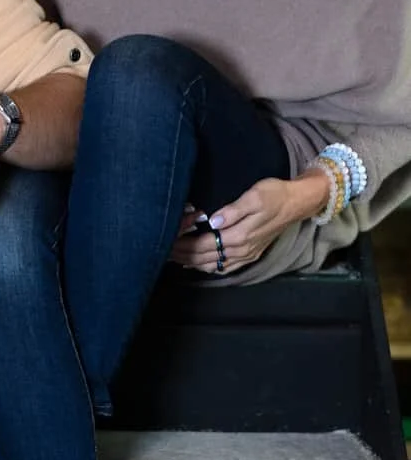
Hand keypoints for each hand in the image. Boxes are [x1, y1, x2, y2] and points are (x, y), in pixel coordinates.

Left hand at [170, 178, 299, 274]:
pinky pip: (225, 266)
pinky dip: (207, 265)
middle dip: (182, 254)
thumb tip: (212, 221)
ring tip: (173, 255)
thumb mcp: (253, 196)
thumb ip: (232, 211)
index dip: (183, 243)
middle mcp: (242, 250)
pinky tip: (196, 263)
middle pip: (205, 258)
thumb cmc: (274, 194)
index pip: (203, 245)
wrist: (297, 202)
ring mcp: (247, 254)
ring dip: (192, 262)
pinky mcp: (250, 253)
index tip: (167, 238)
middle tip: (162, 248)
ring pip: (213, 264)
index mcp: (240, 235)